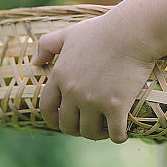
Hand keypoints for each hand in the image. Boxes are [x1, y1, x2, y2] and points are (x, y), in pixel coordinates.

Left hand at [30, 13, 155, 142]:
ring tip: (105, 127)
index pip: (47, 108)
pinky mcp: (116, 106)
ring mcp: (94, 100)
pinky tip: (122, 131)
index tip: (63, 121)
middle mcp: (73, 91)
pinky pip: (115, 134)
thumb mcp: (69, 33)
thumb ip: (47, 45)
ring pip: (90, 133)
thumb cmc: (102, 30)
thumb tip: (35, 63)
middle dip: (77, 128)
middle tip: (89, 123)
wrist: (132, 31)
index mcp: (60, 76)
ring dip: (97, 134)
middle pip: (67, 125)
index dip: (54, 119)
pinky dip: (118, 136)